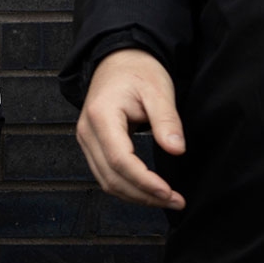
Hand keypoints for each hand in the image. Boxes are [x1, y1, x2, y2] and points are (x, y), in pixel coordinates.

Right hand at [75, 48, 185, 209]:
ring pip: (107, 181)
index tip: (169, 192)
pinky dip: (128, 187)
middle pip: (111, 176)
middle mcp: (87, 131)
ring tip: (167, 199)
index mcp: (101, 116)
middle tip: (177, 201)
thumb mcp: (159, 91)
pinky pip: (106, 175)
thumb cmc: (139, 72)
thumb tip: (176, 151)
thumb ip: (167, 121)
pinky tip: (149, 190)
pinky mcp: (92, 145)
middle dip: (143, 195)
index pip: (119, 159)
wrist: (118, 61)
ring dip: (136, 195)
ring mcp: (86, 140)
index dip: (143, 181)